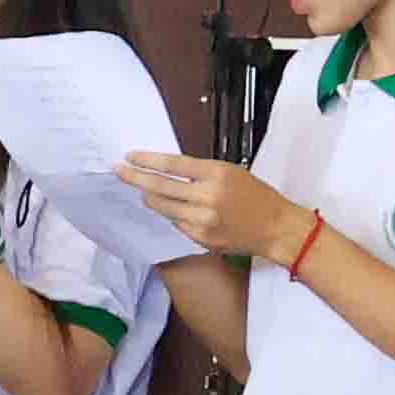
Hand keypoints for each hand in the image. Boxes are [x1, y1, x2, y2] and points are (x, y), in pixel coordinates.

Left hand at [117, 152, 296, 261]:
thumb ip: (200, 172)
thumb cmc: (256, 196)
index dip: (147, 161)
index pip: (173, 165)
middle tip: (119, 171)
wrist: (276, 227)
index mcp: (217, 174)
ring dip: (150, 198)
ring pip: (163, 207)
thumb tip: (166, 171)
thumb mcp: (231, 172)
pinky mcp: (201, 238)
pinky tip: (179, 211)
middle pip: (160, 186)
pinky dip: (173, 215)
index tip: (130, 157)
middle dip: (135, 178)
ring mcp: (202, 220)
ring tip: (145, 191)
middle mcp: (207, 197)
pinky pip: (176, 223)